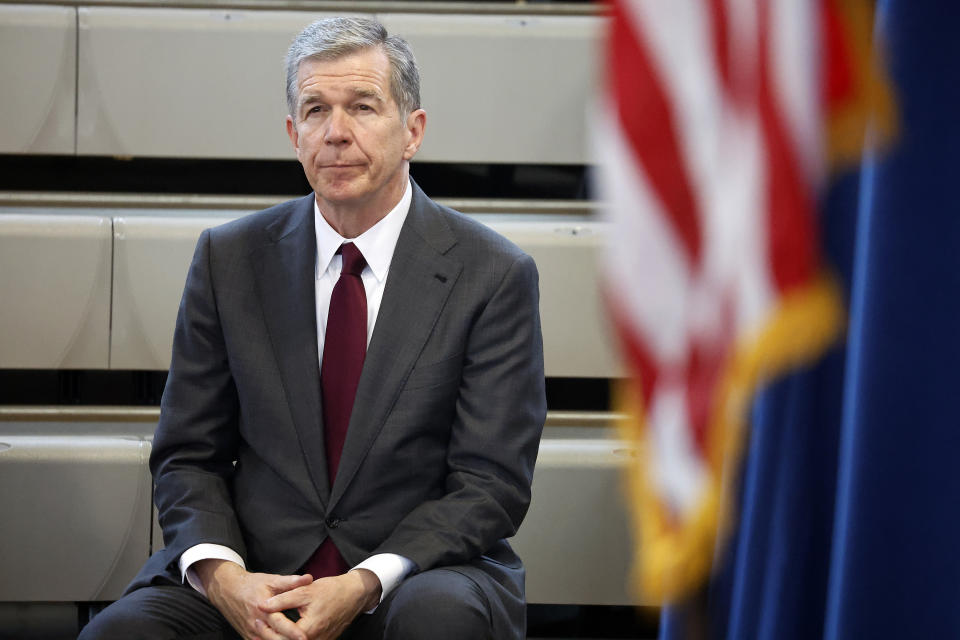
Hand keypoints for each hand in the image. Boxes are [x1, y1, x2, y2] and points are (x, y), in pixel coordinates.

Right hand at [194, 559, 312, 639]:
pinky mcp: (248, 636)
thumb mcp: (271, 580)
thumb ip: (290, 582)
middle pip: (274, 639)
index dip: (292, 632)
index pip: (280, 624)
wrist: (228, 590)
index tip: (304, 637)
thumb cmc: (252, 584)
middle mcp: (256, 623)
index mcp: (263, 609)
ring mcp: (251, 632)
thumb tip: (309, 578)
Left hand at [259, 569, 381, 639]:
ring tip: (263, 633)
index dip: (266, 629)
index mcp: (309, 630)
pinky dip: (290, 639)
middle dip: (269, 637)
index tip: (256, 619)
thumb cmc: (332, 591)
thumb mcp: (305, 591)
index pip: (280, 636)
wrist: (354, 594)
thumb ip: (282, 599)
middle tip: (256, 628)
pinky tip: (280, 634)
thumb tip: (263, 605)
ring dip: (278, 639)